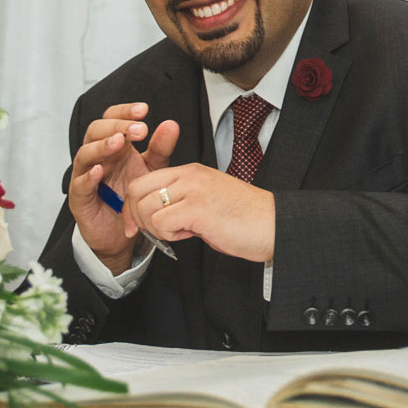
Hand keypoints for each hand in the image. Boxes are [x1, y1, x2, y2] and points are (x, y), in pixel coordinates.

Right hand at [67, 102, 179, 273]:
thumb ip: (160, 148)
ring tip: (118, 142)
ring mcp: (85, 176)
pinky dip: (88, 177)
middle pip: (96, 131)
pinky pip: (79, 184)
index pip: (112, 119)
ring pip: (84, 154)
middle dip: (117, 126)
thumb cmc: (131, 196)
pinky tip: (99, 171)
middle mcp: (96, 156)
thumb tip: (171, 124)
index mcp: (113, 145)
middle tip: (138, 129)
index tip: (144, 110)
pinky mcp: (79, 198)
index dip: (124, 112)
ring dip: (101, 146)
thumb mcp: (151, 169)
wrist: (122, 233)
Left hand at [125, 163, 275, 263]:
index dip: (134, 206)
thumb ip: (182, 203)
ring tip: (181, 232)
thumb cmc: (245, 218)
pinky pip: (162, 222)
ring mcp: (193, 190)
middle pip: (137, 190)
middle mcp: (189, 176)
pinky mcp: (197, 209)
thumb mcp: (207, 201)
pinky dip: (169, 235)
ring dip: (156, 228)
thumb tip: (158, 220)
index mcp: (190, 172)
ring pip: (146, 208)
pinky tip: (190, 235)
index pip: (144, 180)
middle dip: (137, 217)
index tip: (139, 226)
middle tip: (155, 233)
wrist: (273, 225)